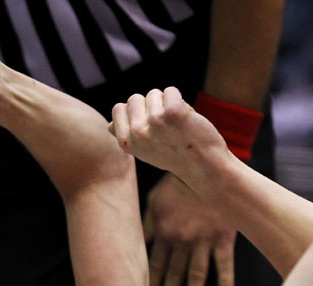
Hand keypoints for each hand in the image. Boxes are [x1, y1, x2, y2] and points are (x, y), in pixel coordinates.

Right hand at [109, 87, 228, 184]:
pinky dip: (181, 101)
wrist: (204, 167)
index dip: (136, 112)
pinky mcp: (173, 112)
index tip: (151, 128)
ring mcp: (155, 121)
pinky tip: (187, 120)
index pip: (119, 108)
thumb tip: (108, 126)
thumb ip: (128, 137)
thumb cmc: (175, 156)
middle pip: (135, 98)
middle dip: (152, 107)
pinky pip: (171, 91)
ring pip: (155, 93)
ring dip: (168, 104)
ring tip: (178, 126)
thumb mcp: (144, 151)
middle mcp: (137, 133)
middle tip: (166, 128)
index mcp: (126, 142)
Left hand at [144, 174, 235, 285]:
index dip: (152, 284)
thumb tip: (135, 244)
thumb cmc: (177, 183)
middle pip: (174, 274)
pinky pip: (225, 264)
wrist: (207, 168)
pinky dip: (225, 282)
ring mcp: (204, 241)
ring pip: (196, 275)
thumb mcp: (155, 201)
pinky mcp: (224, 238)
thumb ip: (147, 224)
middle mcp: (183, 241)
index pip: (156, 265)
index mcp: (165, 232)